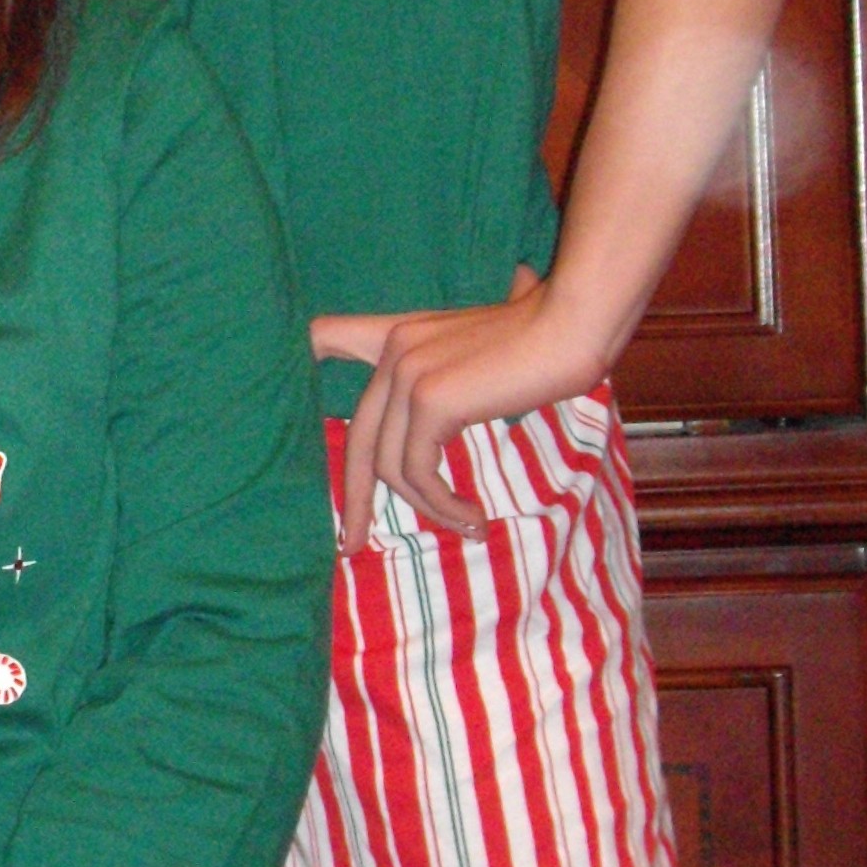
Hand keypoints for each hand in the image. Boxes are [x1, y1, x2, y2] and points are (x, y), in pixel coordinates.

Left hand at [311, 266, 610, 550]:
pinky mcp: (430, 401)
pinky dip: (443, 504)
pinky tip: (473, 516)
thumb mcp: (489, 345)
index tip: (291, 408)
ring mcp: (407, 374)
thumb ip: (467, 360)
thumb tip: (484, 350)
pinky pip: (420, 472)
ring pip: (391, 465)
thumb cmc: (549, 334)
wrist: (575, 324)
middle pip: (357, 437)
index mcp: (402, 334)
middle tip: (349, 543)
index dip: (303, 363)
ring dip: (427, 507)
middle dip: (353, 498)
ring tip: (464, 524)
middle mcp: (394, 350)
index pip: (326, 336)